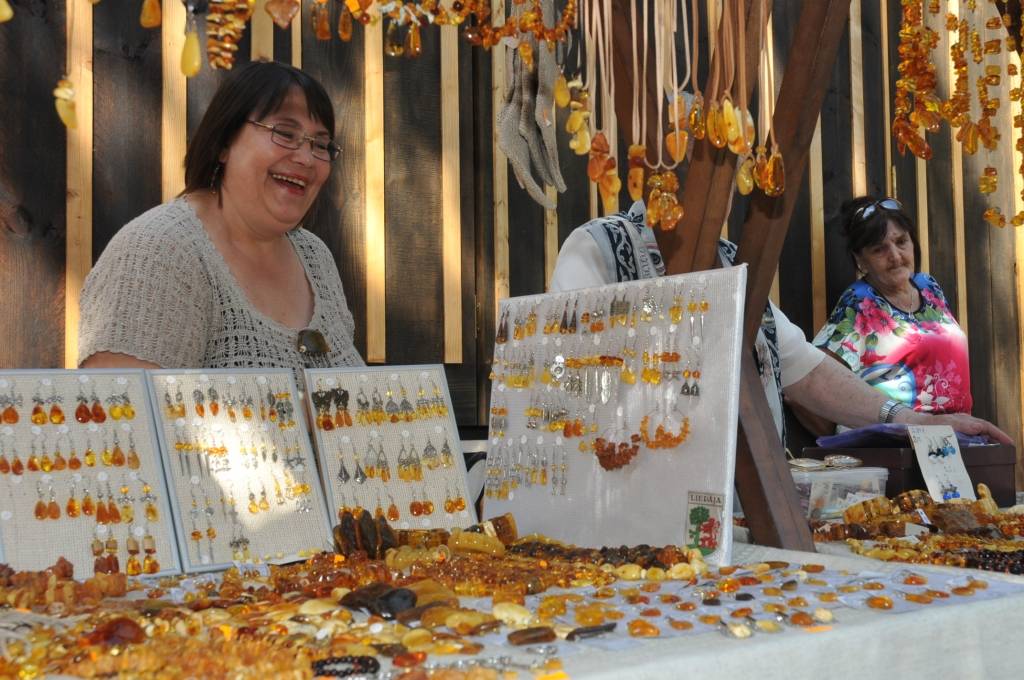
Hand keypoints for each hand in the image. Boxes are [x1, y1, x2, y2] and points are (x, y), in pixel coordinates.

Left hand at [899, 410, 1013, 444]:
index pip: (985, 426)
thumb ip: (956, 427)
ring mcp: (956, 425)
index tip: (1010, 443)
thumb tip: (978, 428)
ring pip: (977, 432)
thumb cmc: (921, 426)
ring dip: (988, 440)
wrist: (906, 423)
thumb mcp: (939, 427)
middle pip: (984, 429)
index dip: (998, 434)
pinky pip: (968, 435)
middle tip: (1007, 450)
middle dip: (997, 438)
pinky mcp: (951, 430)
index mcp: (961, 420)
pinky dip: (976, 442)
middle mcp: (960, 421)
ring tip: (997, 452)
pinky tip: (978, 450)